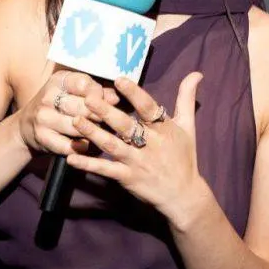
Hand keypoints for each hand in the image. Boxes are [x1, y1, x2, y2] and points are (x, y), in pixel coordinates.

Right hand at [18, 70, 117, 155]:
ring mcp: (43, 117)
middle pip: (84, 107)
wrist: (26, 127)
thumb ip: (96, 94)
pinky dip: (82, 147)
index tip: (106, 101)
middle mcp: (48, 96)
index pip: (85, 84)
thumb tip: (117, 97)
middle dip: (99, 116)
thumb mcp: (73, 94)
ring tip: (102, 134)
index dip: (99, 94)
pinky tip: (87, 145)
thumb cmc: (59, 107)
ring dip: (93, 133)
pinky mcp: (42, 137)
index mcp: (58, 80)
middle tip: (109, 122)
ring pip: (78, 127)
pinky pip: (70, 145)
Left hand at [69, 72, 211, 225]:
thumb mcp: (189, 127)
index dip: (134, 94)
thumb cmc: (184, 158)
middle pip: (126, 126)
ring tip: (76, 120)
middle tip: (88, 98)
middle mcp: (150, 144)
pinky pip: (106, 170)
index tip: (119, 80)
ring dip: (93, 133)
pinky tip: (72, 158)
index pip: (148, 108)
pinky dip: (89, 164)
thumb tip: (196, 73)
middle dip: (107, 112)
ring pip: (112, 145)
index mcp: (164, 129)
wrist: (183, 195)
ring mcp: (137, 162)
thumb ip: (186, 98)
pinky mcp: (128, 178)